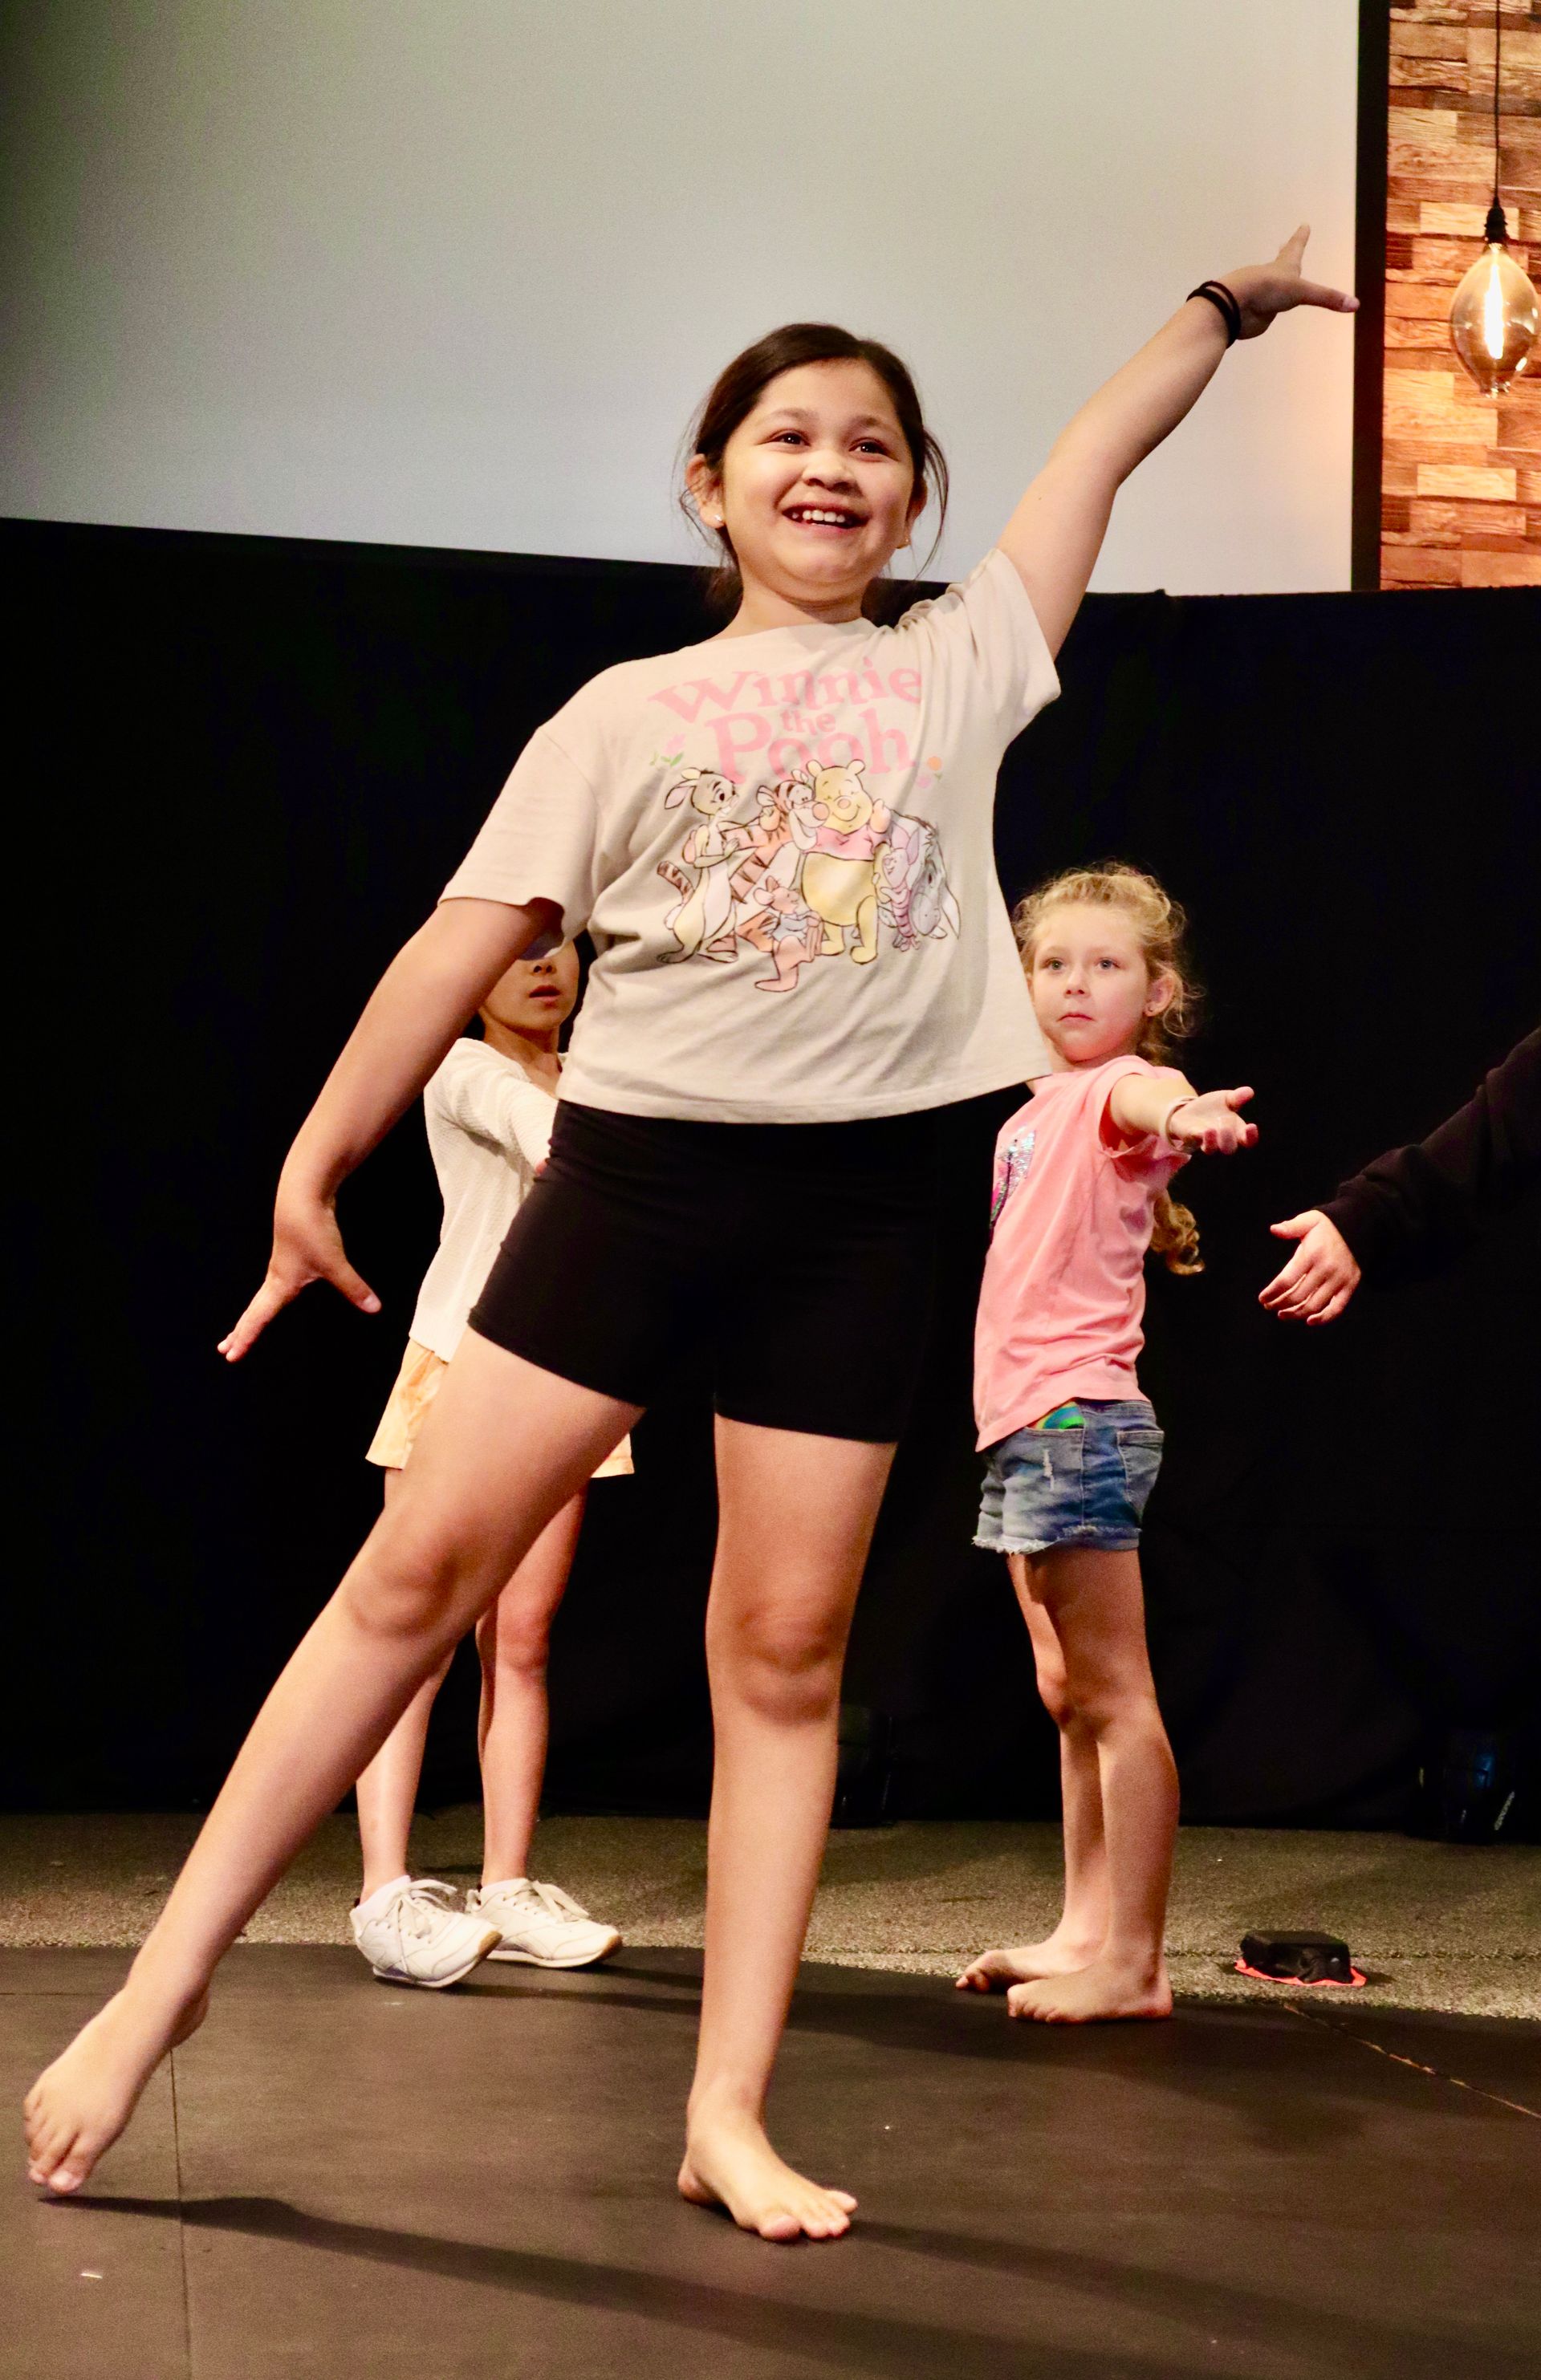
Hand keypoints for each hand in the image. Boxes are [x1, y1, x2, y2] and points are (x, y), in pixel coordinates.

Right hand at [216, 1179, 379, 1361]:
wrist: (302, 1194)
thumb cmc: (312, 1230)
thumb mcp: (334, 1263)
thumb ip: (353, 1287)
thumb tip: (373, 1308)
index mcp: (280, 1284)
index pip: (258, 1318)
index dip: (246, 1338)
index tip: (231, 1357)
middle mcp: (276, 1276)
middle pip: (253, 1309)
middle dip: (241, 1330)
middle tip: (224, 1348)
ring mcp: (282, 1264)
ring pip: (263, 1296)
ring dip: (253, 1313)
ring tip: (244, 1326)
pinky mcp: (292, 1251)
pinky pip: (276, 1282)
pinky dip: (269, 1296)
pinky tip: (279, 1293)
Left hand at [1167, 1087, 1257, 1155]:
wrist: (1188, 1109)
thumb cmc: (1212, 1107)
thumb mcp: (1226, 1098)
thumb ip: (1237, 1097)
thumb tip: (1249, 1091)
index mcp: (1236, 1131)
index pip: (1248, 1140)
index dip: (1251, 1137)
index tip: (1251, 1126)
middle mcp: (1222, 1140)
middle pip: (1229, 1148)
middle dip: (1228, 1138)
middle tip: (1225, 1119)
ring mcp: (1206, 1141)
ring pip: (1211, 1149)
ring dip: (1212, 1141)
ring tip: (1211, 1128)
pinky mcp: (1191, 1137)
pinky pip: (1196, 1140)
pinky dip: (1200, 1136)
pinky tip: (1204, 1129)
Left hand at [1220, 226, 1356, 339]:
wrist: (1236, 306)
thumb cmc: (1268, 289)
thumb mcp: (1301, 292)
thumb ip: (1327, 298)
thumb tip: (1355, 305)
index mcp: (1284, 265)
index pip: (1296, 247)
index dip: (1301, 237)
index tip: (1304, 224)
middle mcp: (1275, 277)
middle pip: (1282, 261)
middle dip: (1286, 252)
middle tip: (1285, 242)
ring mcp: (1265, 294)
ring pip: (1274, 285)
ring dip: (1278, 280)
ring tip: (1282, 279)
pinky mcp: (1258, 312)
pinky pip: (1268, 308)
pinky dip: (1271, 305)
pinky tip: (1270, 307)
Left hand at [1258, 1210, 1360, 1324]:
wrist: (1359, 1229)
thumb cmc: (1328, 1227)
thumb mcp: (1309, 1221)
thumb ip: (1291, 1227)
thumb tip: (1273, 1229)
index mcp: (1312, 1254)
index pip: (1286, 1280)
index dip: (1272, 1292)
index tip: (1262, 1298)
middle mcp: (1326, 1269)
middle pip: (1298, 1296)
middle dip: (1280, 1304)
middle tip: (1269, 1306)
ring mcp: (1339, 1280)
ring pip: (1314, 1305)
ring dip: (1296, 1314)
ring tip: (1282, 1314)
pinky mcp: (1350, 1286)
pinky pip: (1337, 1308)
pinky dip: (1323, 1318)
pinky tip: (1309, 1321)